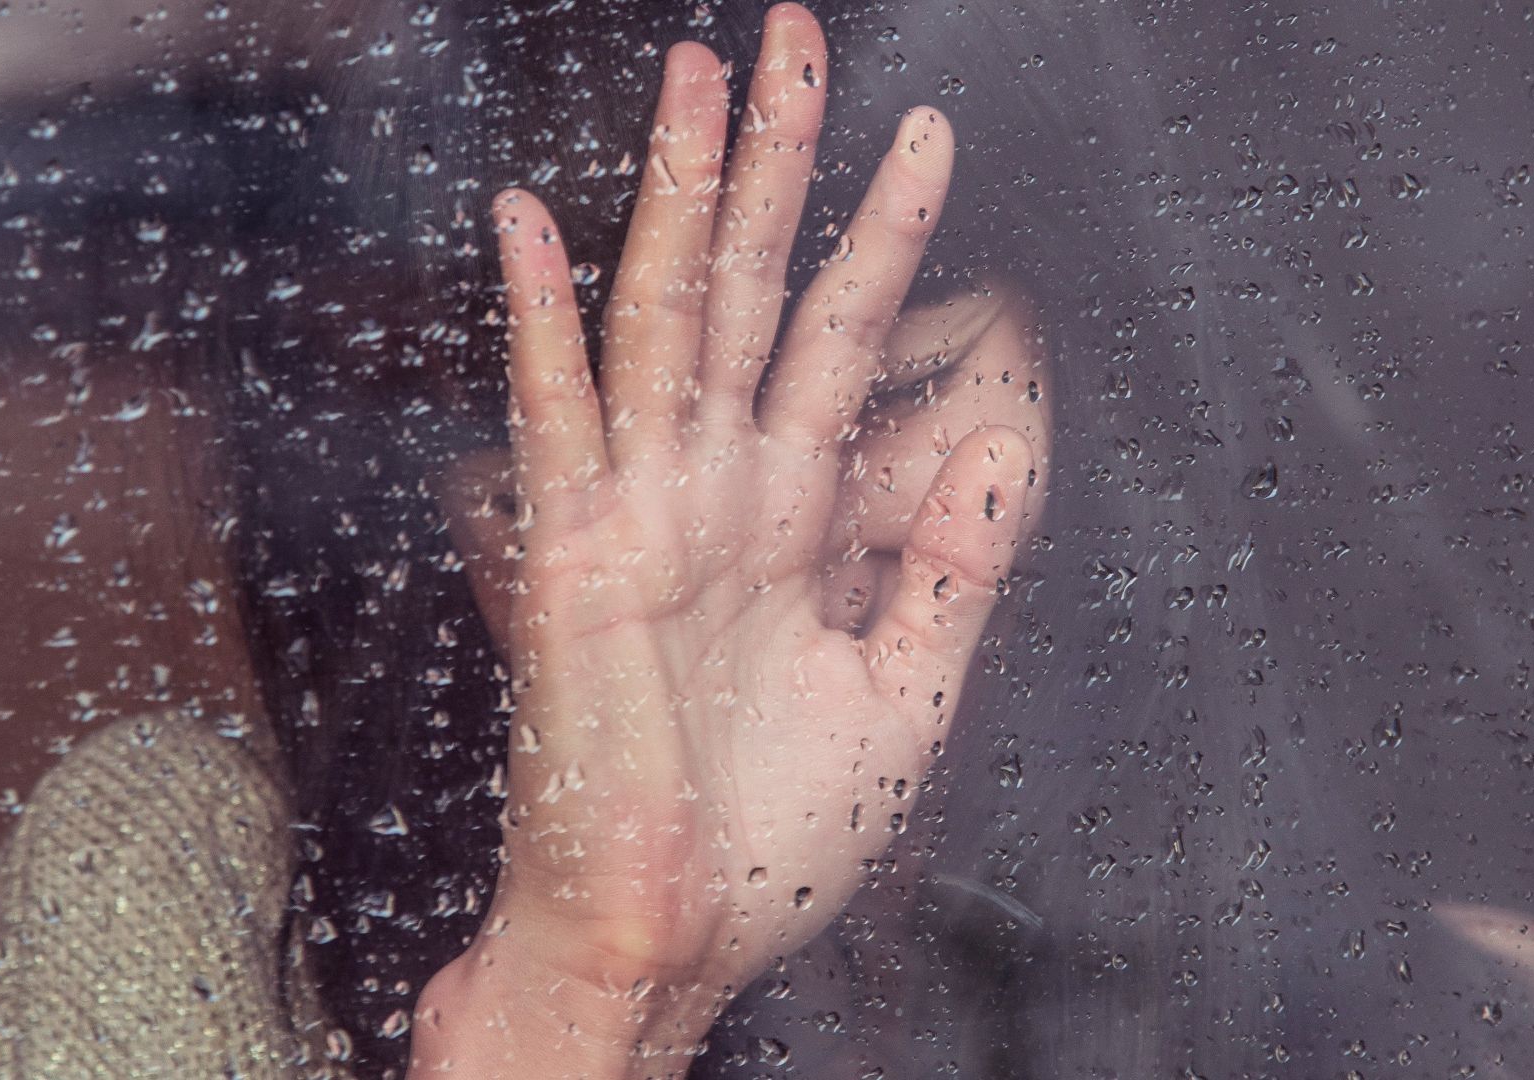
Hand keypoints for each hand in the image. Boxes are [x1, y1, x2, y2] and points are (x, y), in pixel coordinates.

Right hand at [414, 6, 1047, 1075]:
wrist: (673, 946)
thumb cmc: (765, 843)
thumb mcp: (900, 693)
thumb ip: (953, 567)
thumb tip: (999, 440)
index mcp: (785, 524)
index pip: (836, 344)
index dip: (882, 241)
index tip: (927, 143)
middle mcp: (711, 498)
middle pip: (748, 294)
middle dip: (778, 167)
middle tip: (797, 43)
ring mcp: (639, 519)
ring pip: (664, 324)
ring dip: (679, 199)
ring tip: (701, 77)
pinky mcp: (574, 566)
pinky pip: (560, 424)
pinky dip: (542, 323)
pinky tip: (534, 224)